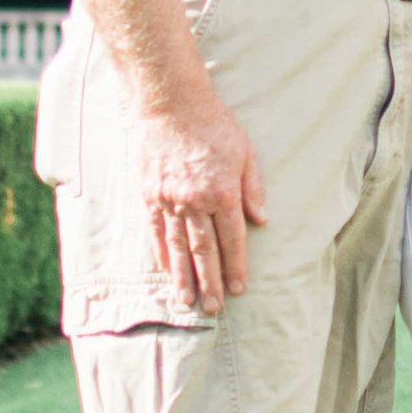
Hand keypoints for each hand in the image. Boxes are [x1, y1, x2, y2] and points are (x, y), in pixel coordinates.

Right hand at [130, 88, 269, 312]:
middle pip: (204, 250)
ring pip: (178, 247)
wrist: (170, 103)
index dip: (236, 266)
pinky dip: (162, 254)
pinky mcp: (149, 195)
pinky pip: (156, 232)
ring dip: (183, 278)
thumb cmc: (214, 124)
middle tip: (214, 309)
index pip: (232, 239)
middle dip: (210, 282)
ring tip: (187, 303)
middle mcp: (195, 201)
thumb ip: (253, 189)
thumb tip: (262, 221)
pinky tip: (166, 272)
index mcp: (222, 192)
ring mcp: (169, 200)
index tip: (239, 288)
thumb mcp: (245, 152)